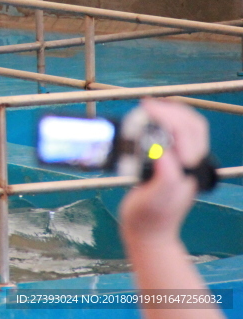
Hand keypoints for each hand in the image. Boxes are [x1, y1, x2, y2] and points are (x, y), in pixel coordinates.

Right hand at [119, 99, 208, 243]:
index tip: (146, 108)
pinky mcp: (172, 162)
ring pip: (187, 127)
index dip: (168, 115)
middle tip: (146, 104)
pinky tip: (149, 120)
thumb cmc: (149, 219)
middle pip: (192, 125)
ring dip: (170, 113)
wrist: (147, 233)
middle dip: (171, 109)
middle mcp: (191, 164)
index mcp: (190, 169)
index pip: (187, 132)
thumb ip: (166, 177)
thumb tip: (163, 152)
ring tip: (149, 108)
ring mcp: (184, 163)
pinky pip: (175, 135)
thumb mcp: (155, 200)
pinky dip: (165, 122)